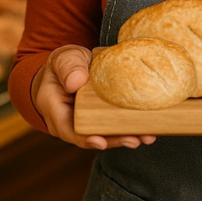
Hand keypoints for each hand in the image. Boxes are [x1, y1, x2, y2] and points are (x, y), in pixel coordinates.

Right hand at [33, 44, 156, 150]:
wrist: (70, 68)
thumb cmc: (65, 63)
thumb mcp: (64, 58)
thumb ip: (68, 67)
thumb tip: (75, 82)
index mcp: (54, 107)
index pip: (68, 128)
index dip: (84, 138)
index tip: (101, 141)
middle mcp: (69, 121)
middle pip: (91, 136)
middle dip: (114, 140)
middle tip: (135, 140)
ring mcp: (86, 123)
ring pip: (105, 135)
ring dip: (126, 137)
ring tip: (147, 137)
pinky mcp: (101, 120)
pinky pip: (113, 127)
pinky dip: (129, 128)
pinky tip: (146, 129)